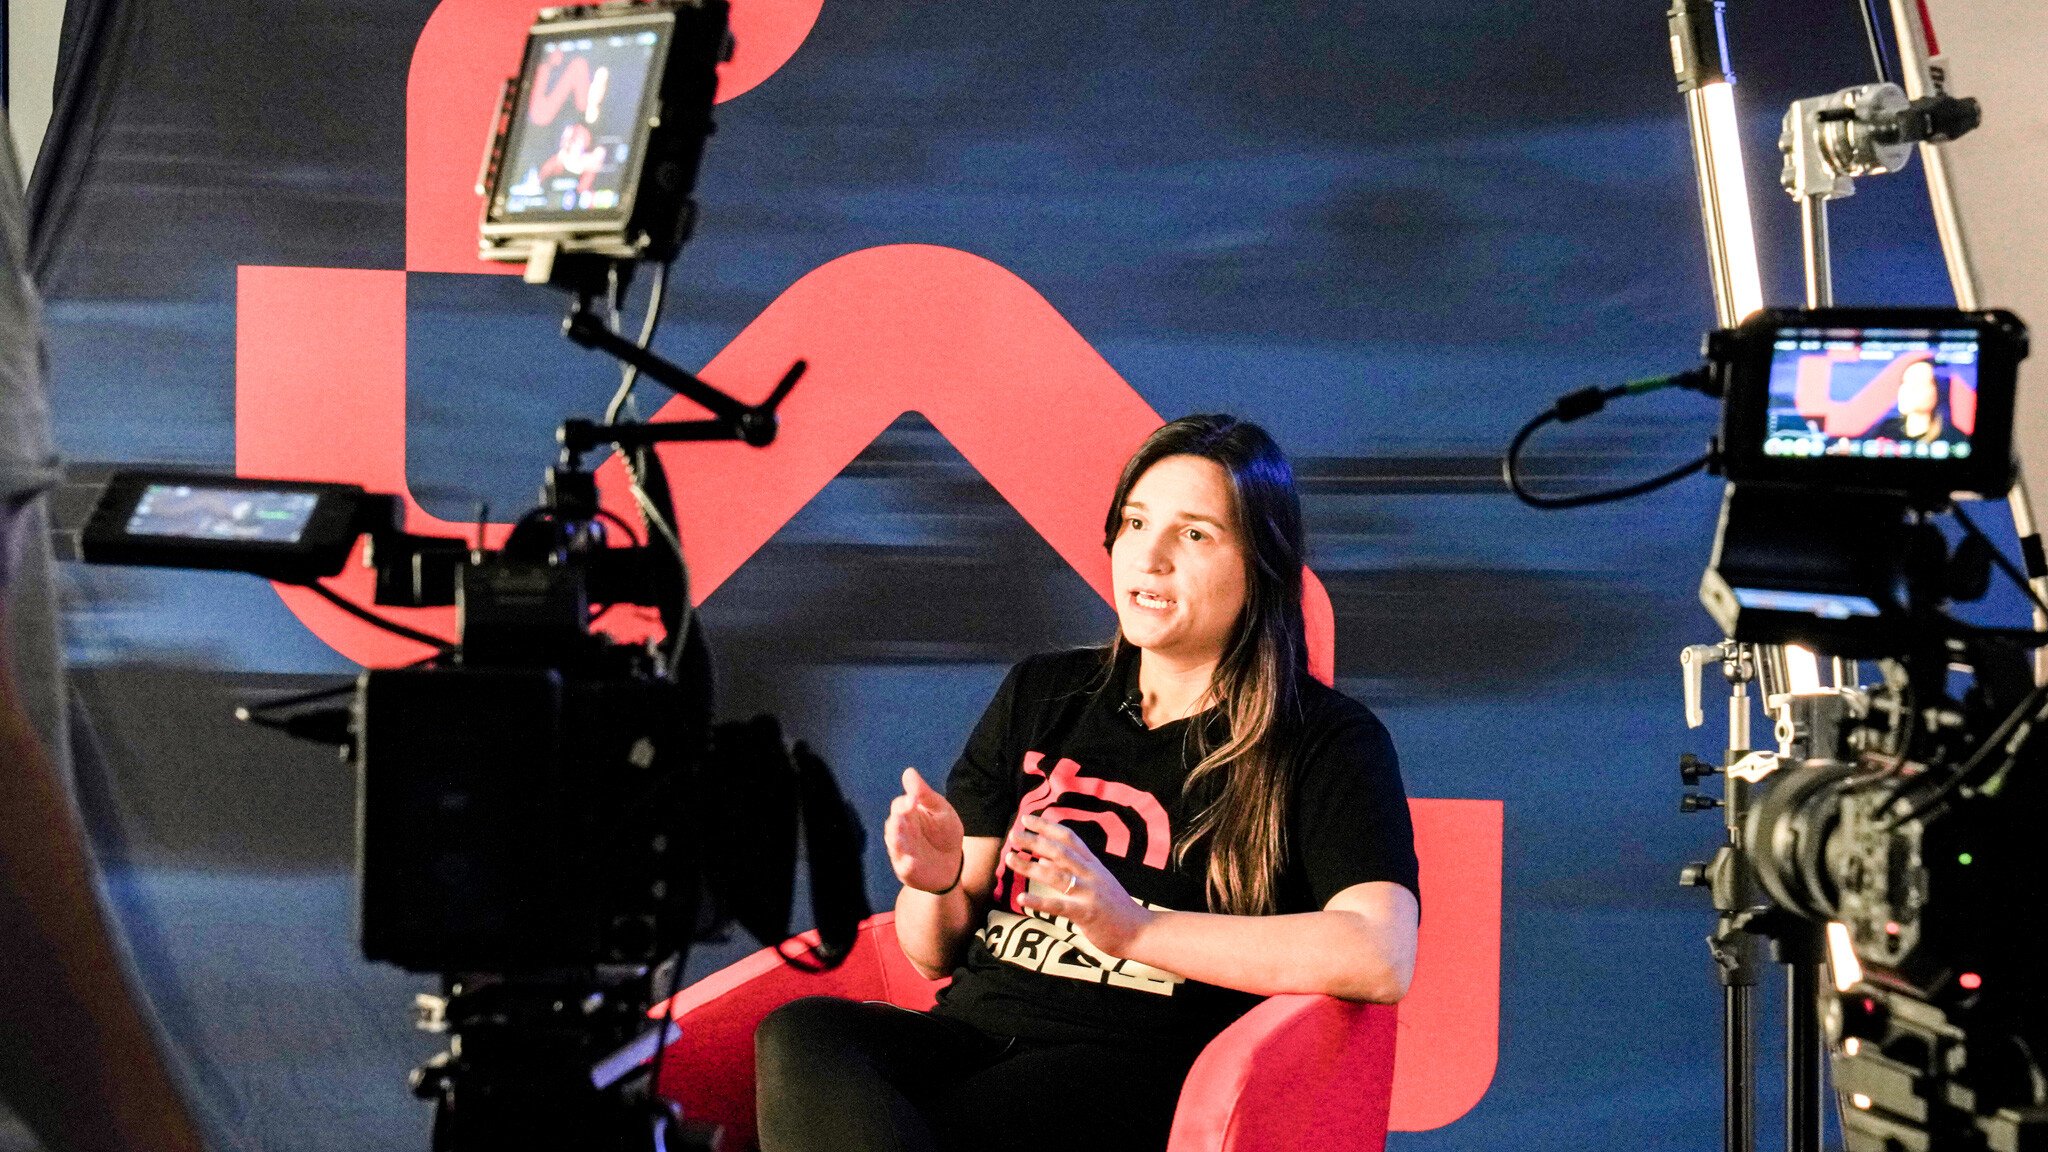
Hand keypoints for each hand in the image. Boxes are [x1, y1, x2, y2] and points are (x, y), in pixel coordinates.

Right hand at [885, 767, 965, 893]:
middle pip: (895, 824)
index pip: (900, 806)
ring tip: (900, 835)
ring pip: (896, 845)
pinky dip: (906, 864)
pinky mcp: (906, 870)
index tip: (912, 799)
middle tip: (902, 815)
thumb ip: (925, 794)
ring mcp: (902, 852)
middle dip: (898, 820)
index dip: (905, 803)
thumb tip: (909, 771)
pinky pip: (904, 867)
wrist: (952, 863)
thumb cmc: (943, 832)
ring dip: (897, 840)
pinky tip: (911, 861)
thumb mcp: (940, 810)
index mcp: (907, 814)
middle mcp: (900, 832)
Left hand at [1006, 813, 1155, 957]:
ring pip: (1056, 875)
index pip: (1069, 838)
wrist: (1140, 931)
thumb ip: (1075, 869)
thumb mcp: (1098, 881)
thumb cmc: (1116, 908)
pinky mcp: (1087, 914)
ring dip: (1030, 865)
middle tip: (1013, 834)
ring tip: (1009, 859)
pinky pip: (1060, 906)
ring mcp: (1089, 893)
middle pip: (1059, 851)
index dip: (1047, 826)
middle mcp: (1091, 874)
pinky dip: (1039, 901)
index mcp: (1093, 865)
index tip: (1026, 819)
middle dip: (1035, 841)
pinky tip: (1021, 897)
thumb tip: (1044, 858)